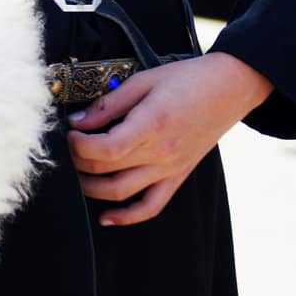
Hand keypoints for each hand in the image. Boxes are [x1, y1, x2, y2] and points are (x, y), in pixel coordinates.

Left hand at [67, 53, 272, 226]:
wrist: (228, 88)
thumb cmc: (187, 78)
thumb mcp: (145, 80)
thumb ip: (110, 103)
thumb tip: (78, 121)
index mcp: (151, 123)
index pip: (105, 149)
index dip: (79, 145)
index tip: (69, 132)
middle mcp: (160, 152)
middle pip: (107, 170)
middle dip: (78, 162)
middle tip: (67, 148)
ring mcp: (170, 168)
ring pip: (121, 193)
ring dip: (91, 189)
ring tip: (76, 175)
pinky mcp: (178, 176)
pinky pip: (151, 206)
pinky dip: (127, 217)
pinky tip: (107, 217)